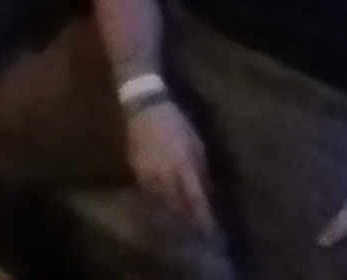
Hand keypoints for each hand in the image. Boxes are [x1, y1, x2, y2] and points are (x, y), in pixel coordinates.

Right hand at [126, 102, 216, 231]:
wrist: (145, 105)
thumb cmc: (177, 123)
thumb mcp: (196, 144)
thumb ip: (200, 171)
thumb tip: (206, 194)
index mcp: (184, 167)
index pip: (195, 201)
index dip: (203, 220)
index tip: (211, 235)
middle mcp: (165, 174)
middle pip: (177, 207)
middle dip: (187, 225)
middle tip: (195, 241)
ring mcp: (147, 173)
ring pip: (160, 203)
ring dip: (170, 219)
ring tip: (177, 233)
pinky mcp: (136, 170)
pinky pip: (147, 193)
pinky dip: (155, 204)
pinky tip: (159, 212)